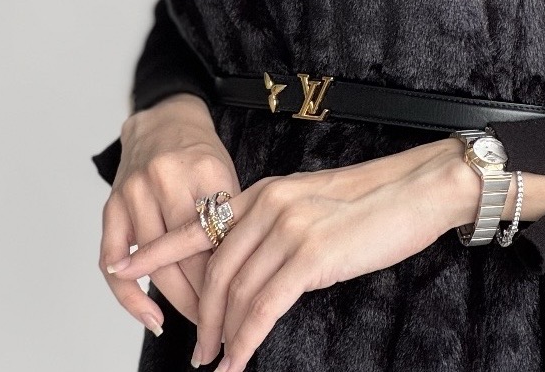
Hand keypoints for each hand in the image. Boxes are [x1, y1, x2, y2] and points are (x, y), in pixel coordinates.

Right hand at [99, 93, 239, 337]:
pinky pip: (113, 262)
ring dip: (176, 302)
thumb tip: (239, 278)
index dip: (230, 276)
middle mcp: (165, 178)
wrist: (163, 120)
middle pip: (185, 253)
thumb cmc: (200, 154)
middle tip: (222, 324)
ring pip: (154, 263)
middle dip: (206, 297)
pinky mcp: (111, 206)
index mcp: (203, 168)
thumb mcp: (225, 174)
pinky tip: (150, 318)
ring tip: (197, 323)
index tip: (243, 305)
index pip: (217, 235)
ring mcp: (134, 192)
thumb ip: (228, 217)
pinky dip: (129, 296)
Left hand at [102, 136, 476, 370]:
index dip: (158, 250)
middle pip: (214, 271)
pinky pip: (263, 309)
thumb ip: (278, 228)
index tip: (125, 266)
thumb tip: (255, 271)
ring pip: (235, 294)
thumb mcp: (313, 205)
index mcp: (265, 191)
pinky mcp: (310, 256)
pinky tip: (238, 361)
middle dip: (199, 317)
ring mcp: (288, 228)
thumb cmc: (375, 204)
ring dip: (221, 336)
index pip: (199, 223)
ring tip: (215, 363)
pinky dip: (245, 341)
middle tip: (196, 350)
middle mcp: (269, 204)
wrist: (419, 190)